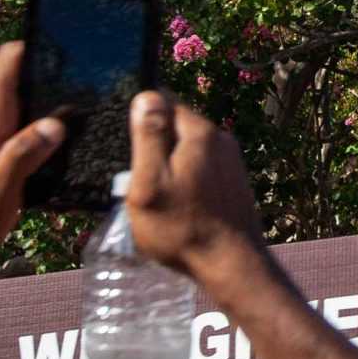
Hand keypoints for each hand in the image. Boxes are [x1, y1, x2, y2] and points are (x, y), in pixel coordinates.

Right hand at [125, 89, 266, 281]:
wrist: (230, 263)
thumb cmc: (181, 227)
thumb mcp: (150, 183)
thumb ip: (148, 137)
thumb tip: (146, 95)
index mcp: (200, 132)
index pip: (164, 101)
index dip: (140, 118)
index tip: (124, 141)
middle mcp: (221, 138)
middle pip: (177, 126)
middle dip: (154, 143)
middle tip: (134, 175)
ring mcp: (231, 159)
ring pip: (188, 148)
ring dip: (168, 162)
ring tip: (153, 192)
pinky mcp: (234, 179)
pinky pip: (201, 165)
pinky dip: (184, 175)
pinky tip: (176, 201)